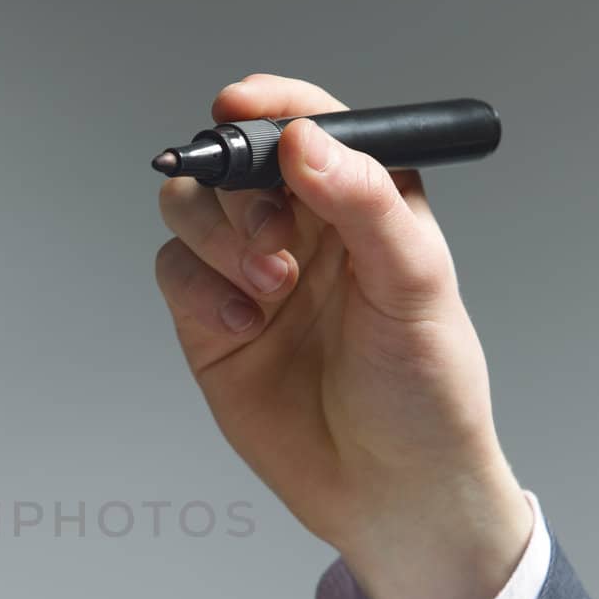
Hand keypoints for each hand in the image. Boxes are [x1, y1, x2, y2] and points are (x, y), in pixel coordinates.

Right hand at [153, 75, 532, 598]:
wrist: (390, 493)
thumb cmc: (424, 394)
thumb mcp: (416, 288)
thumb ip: (367, 204)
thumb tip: (305, 142)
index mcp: (363, 205)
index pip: (309, 125)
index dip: (272, 105)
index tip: (242, 106)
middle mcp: (302, 230)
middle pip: (234, 162)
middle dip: (240, 190)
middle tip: (274, 238)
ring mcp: (250, 276)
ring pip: (192, 211)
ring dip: (219, 240)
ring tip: (268, 289)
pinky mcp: (210, 324)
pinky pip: (174, 274)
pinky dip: (197, 291)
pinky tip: (242, 326)